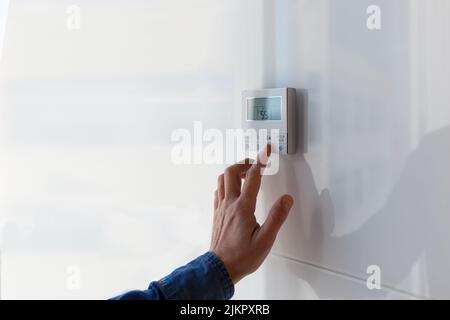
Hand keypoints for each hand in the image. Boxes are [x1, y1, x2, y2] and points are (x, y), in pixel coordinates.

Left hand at [210, 145, 293, 283]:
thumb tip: (286, 199)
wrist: (220, 268)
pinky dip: (226, 183)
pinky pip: (218, 191)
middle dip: (244, 162)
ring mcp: (221, 208)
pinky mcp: (217, 214)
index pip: (253, 176)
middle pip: (231, 172)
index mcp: (243, 207)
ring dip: (233, 171)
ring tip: (245, 173)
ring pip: (221, 179)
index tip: (266, 149)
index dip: (261, 159)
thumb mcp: (265, 240)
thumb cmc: (241, 257)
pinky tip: (232, 189)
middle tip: (256, 163)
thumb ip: (276, 217)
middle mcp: (229, 204)